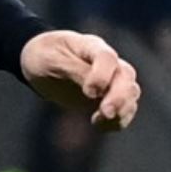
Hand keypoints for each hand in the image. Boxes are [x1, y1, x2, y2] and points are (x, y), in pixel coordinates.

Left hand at [20, 30, 139, 129]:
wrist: (39, 63)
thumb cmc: (44, 56)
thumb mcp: (50, 60)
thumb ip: (74, 71)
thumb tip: (96, 90)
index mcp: (91, 46)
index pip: (107, 57)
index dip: (102, 76)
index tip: (89, 92)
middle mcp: (108, 61)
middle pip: (126, 76)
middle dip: (120, 97)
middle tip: (106, 113)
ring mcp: (111, 79)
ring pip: (130, 92)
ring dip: (122, 110)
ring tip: (100, 120)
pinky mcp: (109, 96)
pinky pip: (124, 109)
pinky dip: (118, 120)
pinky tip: (100, 125)